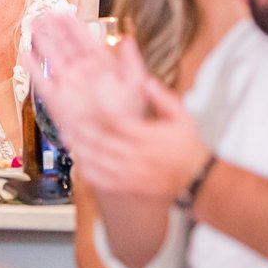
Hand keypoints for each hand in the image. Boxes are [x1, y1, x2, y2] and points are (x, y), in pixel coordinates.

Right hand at [25, 13, 146, 145]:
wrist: (114, 142)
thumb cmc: (128, 116)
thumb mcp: (135, 85)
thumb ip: (131, 62)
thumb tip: (128, 39)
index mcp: (100, 67)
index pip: (84, 41)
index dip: (73, 26)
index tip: (63, 12)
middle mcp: (82, 73)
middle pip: (65, 45)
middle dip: (54, 29)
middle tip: (43, 13)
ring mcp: (69, 86)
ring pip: (53, 58)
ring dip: (43, 42)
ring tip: (33, 26)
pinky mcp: (58, 101)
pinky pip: (43, 82)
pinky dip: (33, 68)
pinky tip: (25, 54)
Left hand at [71, 78, 210, 201]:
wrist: (199, 178)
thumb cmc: (189, 146)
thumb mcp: (182, 116)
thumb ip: (162, 98)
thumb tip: (146, 81)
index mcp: (150, 137)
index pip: (119, 123)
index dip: (100, 115)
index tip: (85, 106)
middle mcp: (139, 156)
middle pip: (105, 142)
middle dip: (85, 131)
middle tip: (68, 120)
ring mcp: (134, 173)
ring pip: (102, 162)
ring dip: (83, 151)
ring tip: (69, 139)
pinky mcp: (132, 186)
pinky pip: (107, 181)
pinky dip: (91, 173)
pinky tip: (80, 164)